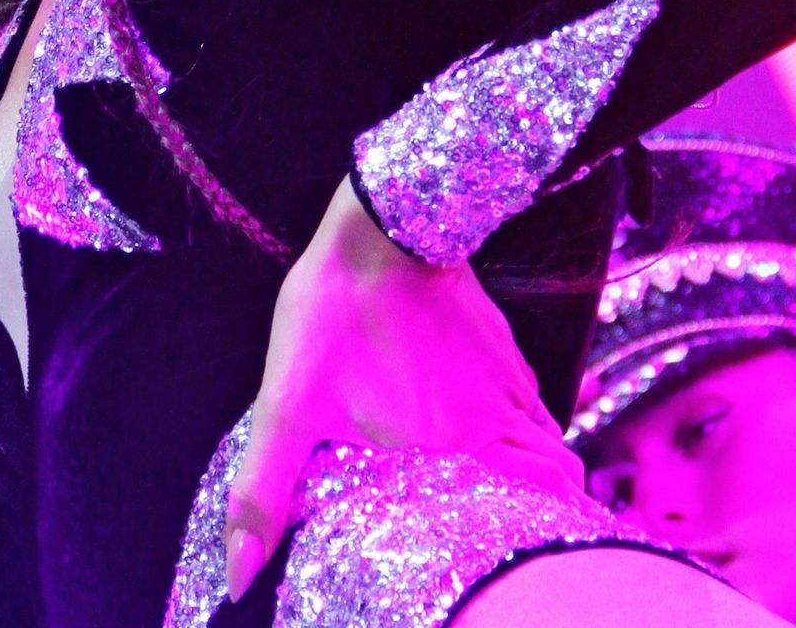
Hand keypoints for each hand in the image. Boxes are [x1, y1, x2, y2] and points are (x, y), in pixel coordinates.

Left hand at [224, 176, 582, 600]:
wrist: (380, 221)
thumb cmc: (333, 309)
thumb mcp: (286, 401)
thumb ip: (264, 488)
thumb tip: (239, 574)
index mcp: (455, 447)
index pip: (529, 516)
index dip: (521, 543)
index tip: (494, 556)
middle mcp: (497, 418)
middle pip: (557, 485)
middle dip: (539, 513)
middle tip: (497, 527)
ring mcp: (508, 378)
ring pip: (548, 441)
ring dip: (533, 468)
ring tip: (493, 485)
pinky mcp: (503, 345)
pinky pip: (533, 400)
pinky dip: (523, 423)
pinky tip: (482, 424)